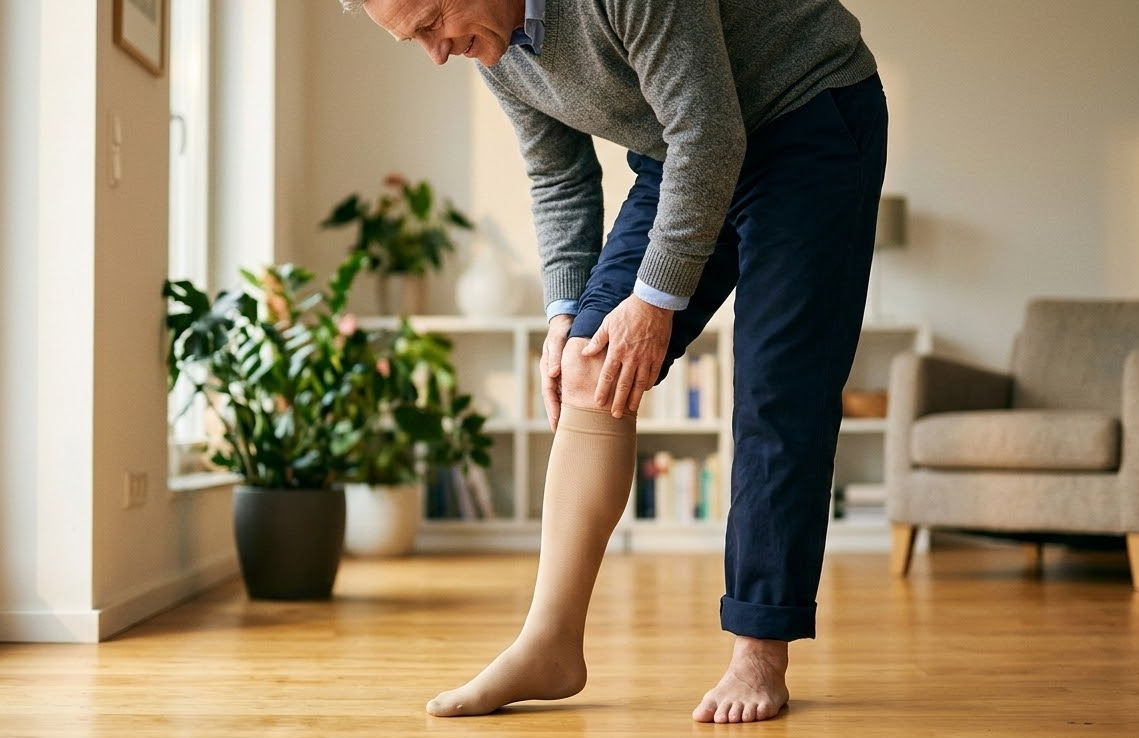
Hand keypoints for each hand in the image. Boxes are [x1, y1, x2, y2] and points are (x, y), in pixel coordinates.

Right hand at [541, 314, 573, 430]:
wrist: (567, 321)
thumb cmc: (561, 330)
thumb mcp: (557, 341)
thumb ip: (555, 356)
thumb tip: (552, 374)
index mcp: (548, 370)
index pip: (549, 394)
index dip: (552, 410)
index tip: (556, 423)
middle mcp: (553, 375)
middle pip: (555, 399)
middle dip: (557, 416)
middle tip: (562, 432)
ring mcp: (560, 374)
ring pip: (563, 396)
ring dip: (566, 410)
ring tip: (573, 425)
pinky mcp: (569, 372)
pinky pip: (571, 389)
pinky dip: (575, 399)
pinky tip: (583, 409)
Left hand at [581, 296, 672, 417]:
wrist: (653, 303)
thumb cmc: (627, 311)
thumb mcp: (608, 323)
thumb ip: (597, 341)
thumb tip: (585, 353)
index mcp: (617, 350)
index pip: (608, 376)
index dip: (603, 391)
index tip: (599, 403)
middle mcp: (632, 357)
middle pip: (624, 385)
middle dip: (619, 402)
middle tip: (615, 415)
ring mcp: (647, 357)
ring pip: (640, 383)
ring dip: (635, 398)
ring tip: (631, 410)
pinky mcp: (658, 355)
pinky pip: (653, 374)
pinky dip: (649, 384)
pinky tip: (645, 391)